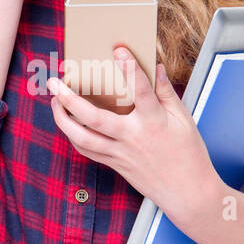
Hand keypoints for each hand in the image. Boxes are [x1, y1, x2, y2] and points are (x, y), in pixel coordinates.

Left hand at [46, 47, 215, 226]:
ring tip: (54, 101)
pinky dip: (74, 137)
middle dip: (70, 99)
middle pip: (94, 118)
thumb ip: (166, 93)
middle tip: (55, 82)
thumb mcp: (184, 120)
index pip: (141, 91)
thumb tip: (157, 68)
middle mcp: (133, 137)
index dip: (130, 69)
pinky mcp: (116, 165)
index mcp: (154, 122)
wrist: (187, 193)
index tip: (119, 50)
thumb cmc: (189, 155)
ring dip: (63, 119)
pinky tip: (68, 123)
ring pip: (83, 138)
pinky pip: (88, 151)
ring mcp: (121, 153)